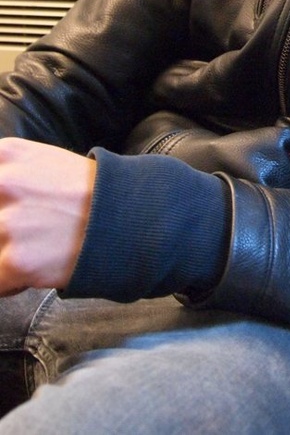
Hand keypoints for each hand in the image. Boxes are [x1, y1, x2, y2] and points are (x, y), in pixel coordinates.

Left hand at [0, 138, 95, 295]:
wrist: (129, 217)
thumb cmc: (87, 192)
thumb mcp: (40, 160)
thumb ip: (7, 173)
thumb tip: (0, 201)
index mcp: (7, 154)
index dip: (1, 205)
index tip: (10, 209)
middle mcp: (3, 182)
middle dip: (1, 231)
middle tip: (26, 230)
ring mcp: (8, 222)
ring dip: (5, 254)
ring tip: (35, 247)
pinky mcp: (15, 260)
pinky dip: (12, 281)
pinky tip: (38, 266)